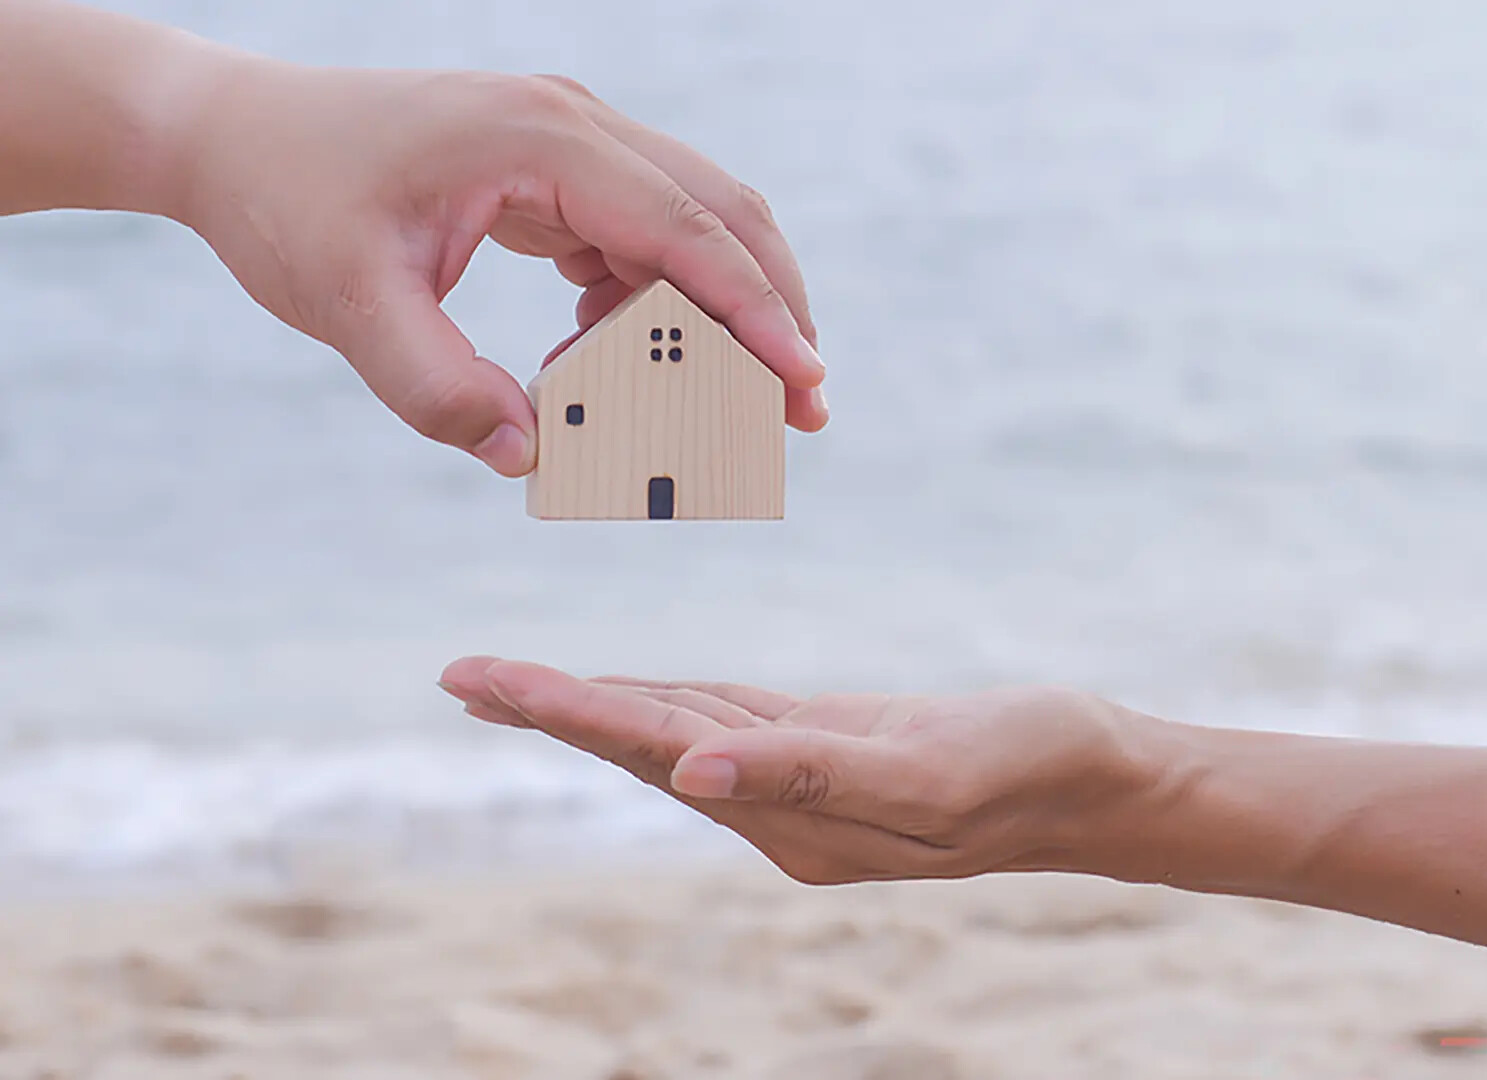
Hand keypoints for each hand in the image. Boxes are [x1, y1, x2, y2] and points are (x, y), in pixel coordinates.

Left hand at [163, 51, 826, 475]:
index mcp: (540, 137)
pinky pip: (639, 237)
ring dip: (717, 313)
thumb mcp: (347, 303)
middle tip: (805, 409)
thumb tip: (527, 459)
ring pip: (692, 224)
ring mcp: (569, 142)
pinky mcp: (555, 170)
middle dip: (772, 310)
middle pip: (722, 212)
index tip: (806, 383)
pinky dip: (649, 304)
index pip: (682, 227)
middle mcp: (573, 125)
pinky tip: (598, 360)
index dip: (752, 311)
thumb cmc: (286, 202)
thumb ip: (436, 387)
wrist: (232, 133)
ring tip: (715, 405)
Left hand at [436, 658, 1167, 884]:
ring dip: (594, 706)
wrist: (1102, 784)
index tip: (480, 680)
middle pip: (643, 748)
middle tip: (461, 674)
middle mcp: (782, 811)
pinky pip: (731, 720)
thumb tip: (690, 775)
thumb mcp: (929, 773)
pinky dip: (669, 697)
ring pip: (677, 734)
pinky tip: (631, 690)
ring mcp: (807, 783)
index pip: (655, 753)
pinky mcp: (835, 750)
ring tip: (515, 683)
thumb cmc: (1033, 770)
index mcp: (795, 819)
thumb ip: (811, 772)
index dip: (566, 712)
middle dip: (552, 709)